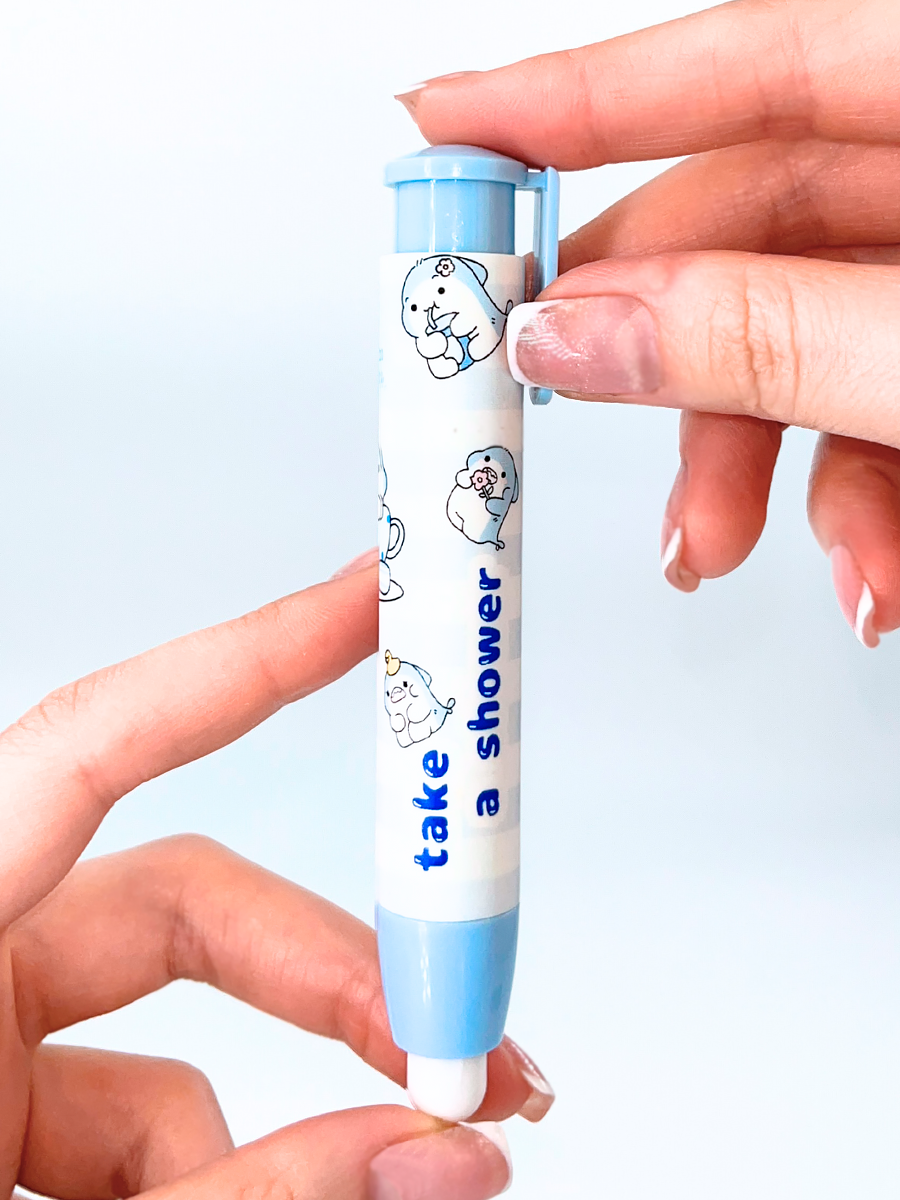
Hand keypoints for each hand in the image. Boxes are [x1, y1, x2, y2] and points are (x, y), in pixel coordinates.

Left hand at [1, 548, 551, 1198]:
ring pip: (181, 1051)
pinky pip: (144, 1131)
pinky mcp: (2, 1132)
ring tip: (409, 1169)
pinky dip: (231, 1175)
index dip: (247, 658)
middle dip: (339, 972)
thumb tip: (440, 1152)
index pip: (100, 745)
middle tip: (463, 1033)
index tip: (371, 604)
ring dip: (299, 1115)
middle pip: (190, 906)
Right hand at [398, 0, 899, 647]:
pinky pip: (869, 406)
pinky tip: (869, 567)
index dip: (575, 99)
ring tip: (725, 547)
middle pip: (741, 234)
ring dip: (746, 466)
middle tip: (566, 411)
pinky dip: (846, 498)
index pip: (738, 69)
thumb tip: (579, 331)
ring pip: (795, 343)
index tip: (450, 129)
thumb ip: (759, 336)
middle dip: (656, 360)